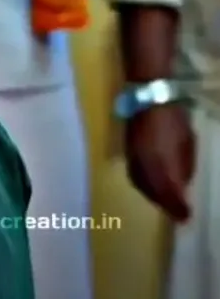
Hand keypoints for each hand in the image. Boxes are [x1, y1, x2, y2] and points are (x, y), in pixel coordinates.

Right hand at [125, 103, 195, 222]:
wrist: (147, 96)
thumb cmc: (173, 118)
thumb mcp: (187, 142)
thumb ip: (185, 166)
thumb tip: (182, 184)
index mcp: (163, 166)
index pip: (171, 196)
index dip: (179, 209)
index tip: (187, 218)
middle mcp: (146, 168)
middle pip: (156, 195)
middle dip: (167, 205)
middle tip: (178, 212)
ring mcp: (133, 161)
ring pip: (143, 188)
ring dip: (155, 197)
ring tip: (165, 200)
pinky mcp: (127, 154)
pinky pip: (135, 178)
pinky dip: (144, 186)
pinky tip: (151, 185)